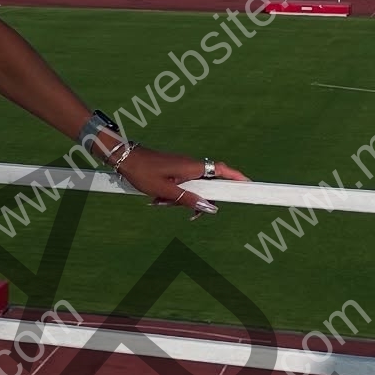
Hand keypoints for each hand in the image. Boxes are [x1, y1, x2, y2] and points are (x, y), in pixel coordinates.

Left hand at [114, 146, 247, 218]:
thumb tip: (211, 209)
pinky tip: (158, 199)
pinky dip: (174, 196)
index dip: (238, 177)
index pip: (222, 170)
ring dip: (182, 200)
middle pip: (209, 185)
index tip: (251, 186)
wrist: (123, 158)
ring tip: (160, 202)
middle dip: (200, 201)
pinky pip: (182, 186)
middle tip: (190, 215)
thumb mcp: (165, 191)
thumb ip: (188, 200)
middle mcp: (191, 166)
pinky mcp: (175, 171)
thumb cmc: (143, 172)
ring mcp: (183, 168)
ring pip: (193, 188)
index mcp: (192, 167)